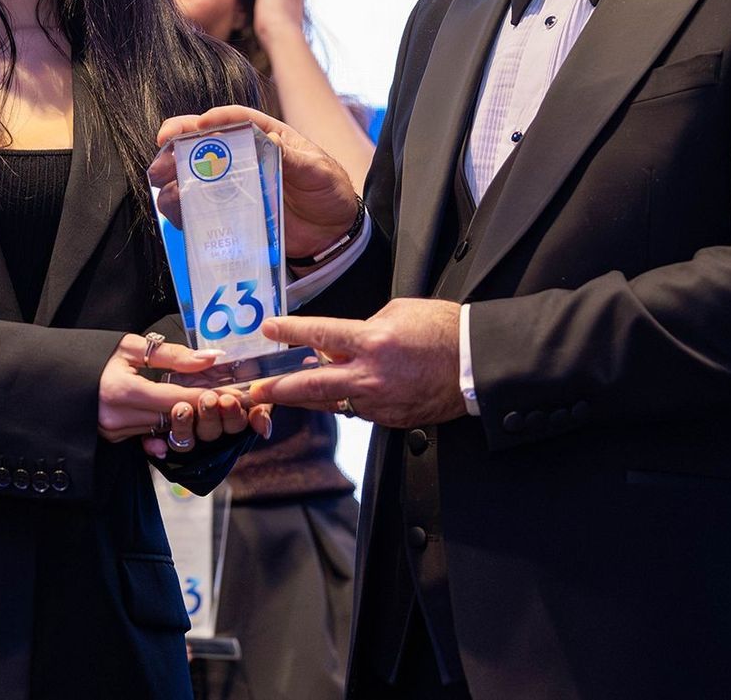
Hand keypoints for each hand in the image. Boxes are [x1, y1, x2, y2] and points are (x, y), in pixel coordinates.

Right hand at [97, 333, 271, 459]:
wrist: (58, 377)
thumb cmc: (92, 355)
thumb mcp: (130, 347)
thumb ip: (172, 355)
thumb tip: (210, 358)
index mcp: (122, 391)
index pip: (177, 398)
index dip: (209, 396)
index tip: (235, 393)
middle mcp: (118, 419)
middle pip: (175, 418)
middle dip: (204, 408)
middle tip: (232, 398)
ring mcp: (115, 433)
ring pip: (164, 429)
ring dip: (188, 417)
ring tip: (212, 402)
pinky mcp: (114, 439)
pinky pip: (149, 435)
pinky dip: (166, 426)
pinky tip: (180, 416)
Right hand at [155, 106, 357, 258]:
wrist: (332, 234)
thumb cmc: (328, 191)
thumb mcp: (317, 170)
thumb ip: (294, 157)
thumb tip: (268, 140)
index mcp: (265, 135)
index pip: (235, 120)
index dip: (213, 120)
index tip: (194, 126)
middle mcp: (243, 157)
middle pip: (202, 145)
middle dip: (176, 148)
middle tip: (162, 157)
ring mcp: (234, 186)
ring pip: (193, 177)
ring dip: (174, 181)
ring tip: (166, 189)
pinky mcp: (229, 214)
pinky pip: (198, 210)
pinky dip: (183, 211)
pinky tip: (178, 214)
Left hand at [248, 299, 465, 426]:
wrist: (475, 364)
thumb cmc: (443, 331)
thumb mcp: (397, 312)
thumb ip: (365, 327)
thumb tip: (344, 341)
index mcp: (372, 342)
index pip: (320, 335)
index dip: (290, 332)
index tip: (268, 329)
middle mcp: (370, 376)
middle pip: (312, 384)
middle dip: (279, 388)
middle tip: (254, 390)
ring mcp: (380, 402)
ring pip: (332, 401)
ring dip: (308, 396)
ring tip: (284, 392)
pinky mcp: (390, 418)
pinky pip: (358, 408)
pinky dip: (346, 399)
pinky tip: (339, 391)